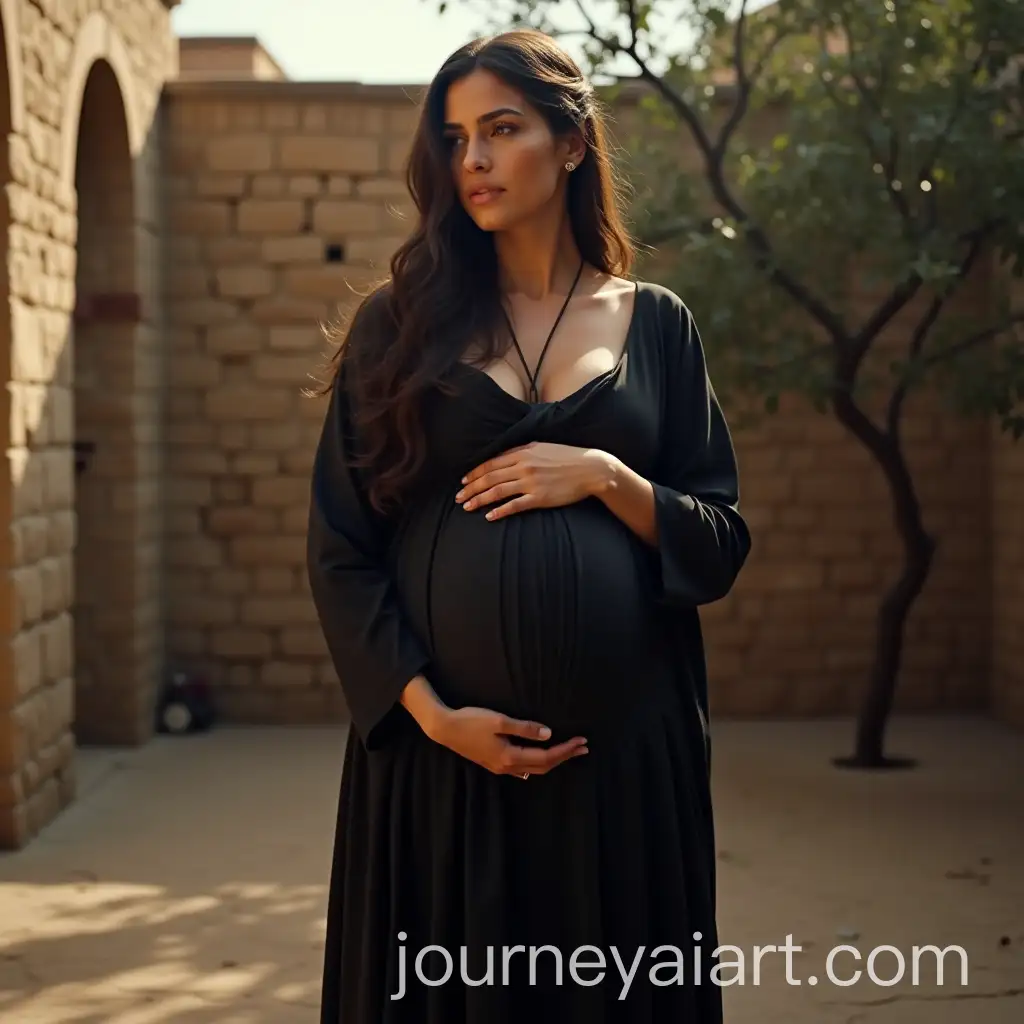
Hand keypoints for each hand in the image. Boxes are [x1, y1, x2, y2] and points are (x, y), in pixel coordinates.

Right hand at [430, 706, 588, 776]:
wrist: (444, 729)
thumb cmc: (471, 721)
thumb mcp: (499, 721)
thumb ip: (525, 729)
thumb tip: (549, 735)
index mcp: (510, 757)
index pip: (546, 757)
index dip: (566, 750)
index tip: (581, 742)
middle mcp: (507, 767)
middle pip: (543, 766)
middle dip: (564, 757)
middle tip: (582, 748)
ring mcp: (499, 767)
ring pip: (533, 769)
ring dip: (552, 760)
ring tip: (567, 751)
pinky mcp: (493, 763)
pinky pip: (522, 768)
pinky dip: (537, 762)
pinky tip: (539, 757)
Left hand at [455, 442, 616, 520]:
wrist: (590, 469)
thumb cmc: (567, 457)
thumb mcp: (542, 447)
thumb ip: (521, 452)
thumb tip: (503, 458)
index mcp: (522, 453)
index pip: (491, 463)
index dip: (474, 473)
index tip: (463, 480)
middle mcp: (523, 466)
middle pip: (489, 478)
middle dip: (471, 488)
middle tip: (458, 497)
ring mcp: (531, 482)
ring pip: (497, 491)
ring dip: (479, 500)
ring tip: (467, 507)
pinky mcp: (539, 497)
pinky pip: (514, 505)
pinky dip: (500, 511)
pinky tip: (489, 516)